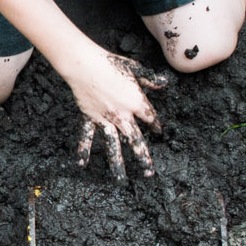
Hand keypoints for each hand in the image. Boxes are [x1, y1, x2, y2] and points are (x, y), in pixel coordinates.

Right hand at [62, 52, 168, 180]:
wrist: (85, 65)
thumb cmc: (110, 64)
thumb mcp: (135, 69)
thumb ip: (150, 79)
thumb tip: (164, 83)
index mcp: (136, 103)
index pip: (151, 118)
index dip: (156, 125)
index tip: (159, 131)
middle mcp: (122, 116)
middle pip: (135, 140)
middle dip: (143, 157)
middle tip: (149, 173)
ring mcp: (105, 120)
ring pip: (113, 146)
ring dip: (117, 164)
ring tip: (120, 181)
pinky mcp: (90, 118)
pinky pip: (87, 137)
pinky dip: (83, 150)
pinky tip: (82, 164)